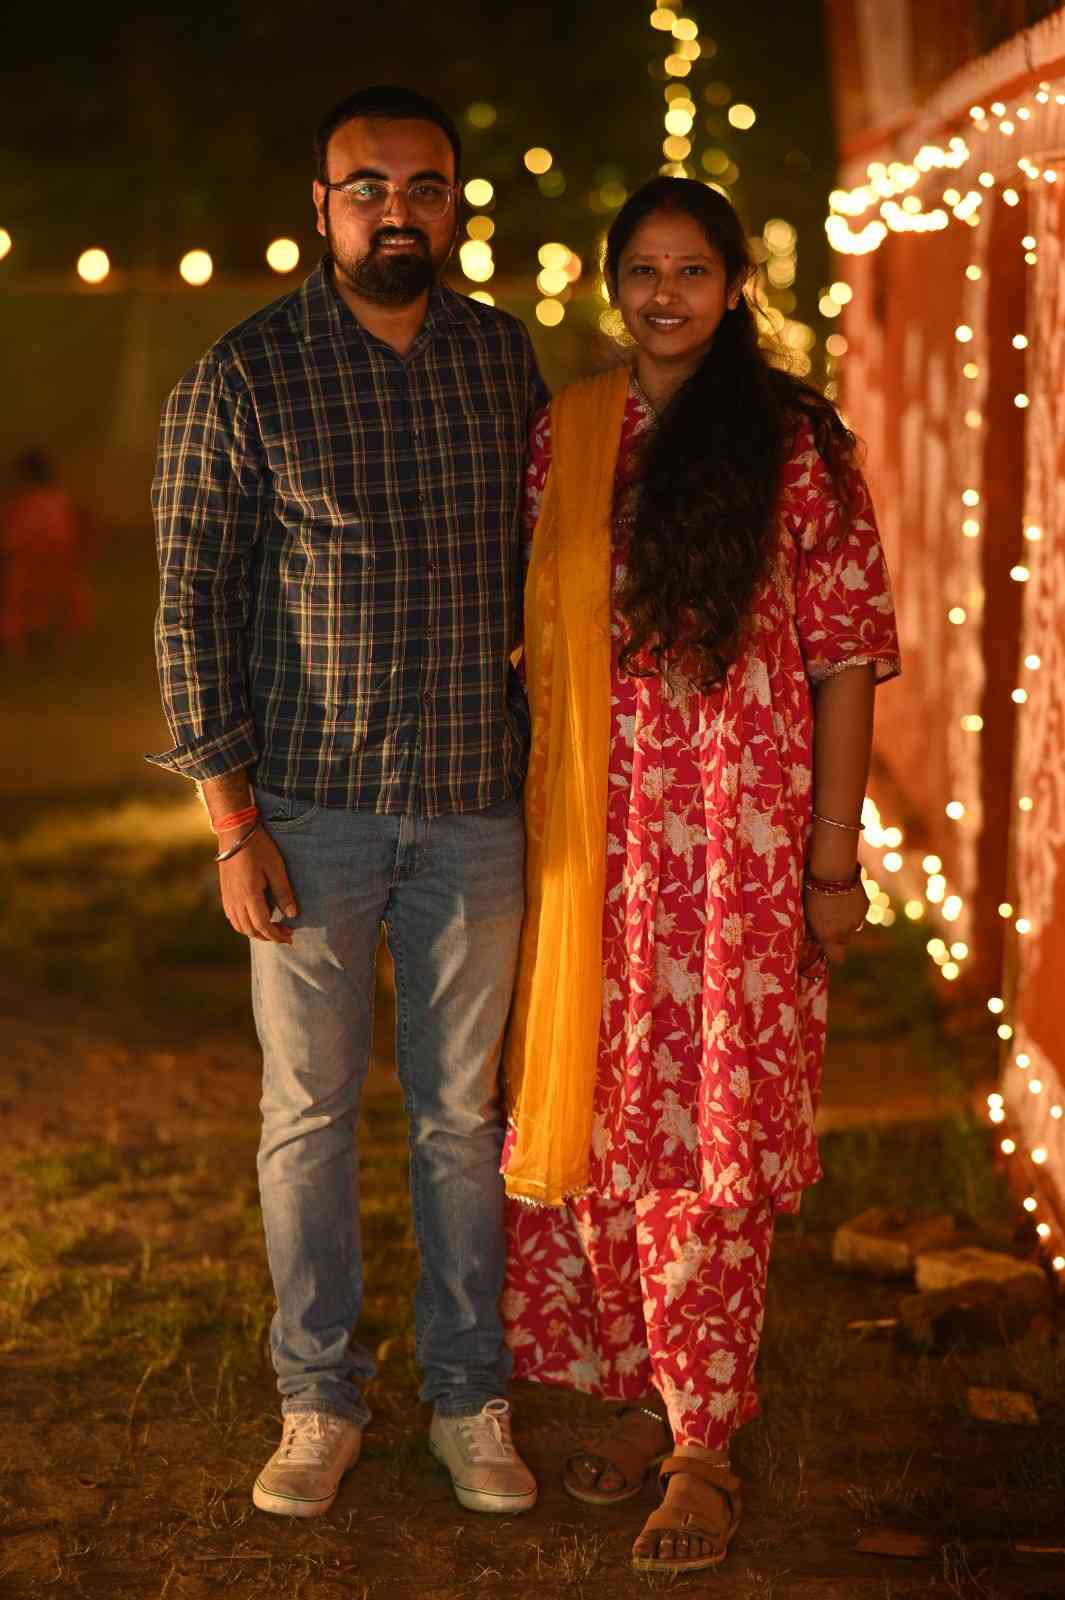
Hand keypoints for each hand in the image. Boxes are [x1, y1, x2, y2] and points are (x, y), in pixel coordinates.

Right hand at [218, 827, 298, 943]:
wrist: (235, 832)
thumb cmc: (258, 847)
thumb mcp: (276, 868)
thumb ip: (284, 893)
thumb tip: (293, 914)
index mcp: (249, 896)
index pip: (263, 926)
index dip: (277, 935)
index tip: (290, 937)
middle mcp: (235, 901)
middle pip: (251, 930)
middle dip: (269, 936)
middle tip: (285, 934)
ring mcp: (227, 898)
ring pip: (240, 926)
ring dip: (256, 932)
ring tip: (272, 929)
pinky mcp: (224, 893)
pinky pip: (232, 918)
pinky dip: (245, 925)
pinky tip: (255, 919)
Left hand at [803, 881, 866, 964]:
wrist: (833, 871)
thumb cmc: (811, 891)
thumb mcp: (808, 914)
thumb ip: (814, 928)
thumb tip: (815, 936)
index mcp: (827, 936)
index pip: (837, 959)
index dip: (834, 955)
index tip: (827, 948)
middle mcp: (844, 932)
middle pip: (844, 941)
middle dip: (837, 934)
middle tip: (827, 918)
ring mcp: (857, 920)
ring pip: (852, 925)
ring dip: (845, 919)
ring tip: (835, 902)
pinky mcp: (865, 907)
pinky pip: (858, 913)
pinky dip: (853, 907)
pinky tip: (844, 894)